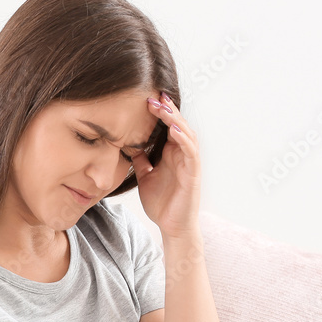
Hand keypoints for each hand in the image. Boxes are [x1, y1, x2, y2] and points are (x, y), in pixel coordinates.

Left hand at [129, 91, 201, 238]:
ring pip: (186, 134)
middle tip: (154, 95)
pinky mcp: (193, 173)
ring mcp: (189, 163)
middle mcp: (182, 154)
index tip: (145, 99)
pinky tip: (174, 130)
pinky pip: (191, 152)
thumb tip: (127, 144)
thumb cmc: (161, 202)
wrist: (171, 226)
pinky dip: (183, 140)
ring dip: (175, 119)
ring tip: (163, 107)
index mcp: (171, 153)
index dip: (159, 112)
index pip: (167, 127)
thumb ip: (140, 160)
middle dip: (167, 109)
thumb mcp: (145, 176)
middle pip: (178, 124)